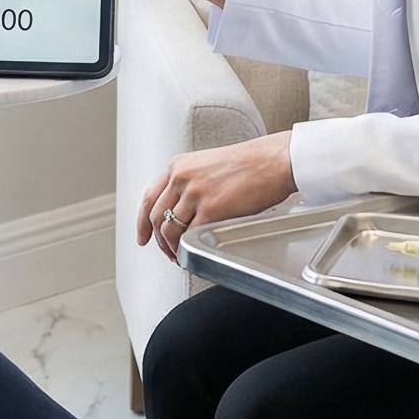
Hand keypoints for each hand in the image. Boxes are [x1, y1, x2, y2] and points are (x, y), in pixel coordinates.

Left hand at [138, 135, 297, 260]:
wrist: (275, 161)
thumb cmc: (253, 163)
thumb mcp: (210, 164)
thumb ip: (192, 183)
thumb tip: (186, 210)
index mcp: (179, 165)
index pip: (149, 197)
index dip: (142, 221)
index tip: (143, 236)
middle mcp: (182, 178)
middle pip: (156, 217)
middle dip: (159, 241)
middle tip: (168, 253)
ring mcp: (194, 194)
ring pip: (169, 230)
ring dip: (172, 249)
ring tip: (182, 258)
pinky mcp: (211, 209)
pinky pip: (189, 237)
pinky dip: (188, 251)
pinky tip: (194, 256)